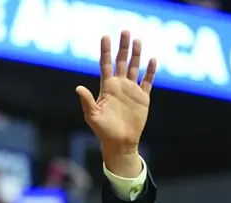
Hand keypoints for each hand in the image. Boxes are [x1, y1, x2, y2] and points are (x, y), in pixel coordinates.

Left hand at [75, 31, 156, 173]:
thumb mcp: (93, 116)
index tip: (105, 37)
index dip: (106, 51)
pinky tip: (152, 60)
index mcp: (107, 88)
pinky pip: (147, 81)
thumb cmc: (103, 131)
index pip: (106, 65)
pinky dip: (150, 71)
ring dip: (136, 55)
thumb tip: (78, 88)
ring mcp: (131, 90)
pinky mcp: (143, 98)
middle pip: (121, 61)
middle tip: (125, 31)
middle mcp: (119, 86)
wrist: (120, 143)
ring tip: (137, 41)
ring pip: (134, 68)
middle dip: (123, 47)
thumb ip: (87, 101)